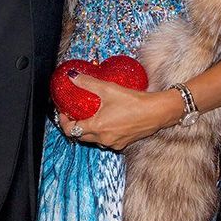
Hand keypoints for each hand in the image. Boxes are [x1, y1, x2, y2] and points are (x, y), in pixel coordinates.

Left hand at [55, 75, 182, 150]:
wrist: (157, 112)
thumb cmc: (134, 102)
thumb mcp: (108, 88)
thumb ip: (87, 83)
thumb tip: (72, 76)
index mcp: (96, 128)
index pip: (70, 130)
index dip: (63, 121)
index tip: (65, 112)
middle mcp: (104, 139)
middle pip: (81, 137)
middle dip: (75, 126)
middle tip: (76, 113)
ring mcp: (114, 143)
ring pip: (95, 140)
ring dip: (90, 131)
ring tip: (91, 116)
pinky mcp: (124, 143)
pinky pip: (108, 140)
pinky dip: (103, 133)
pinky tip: (108, 121)